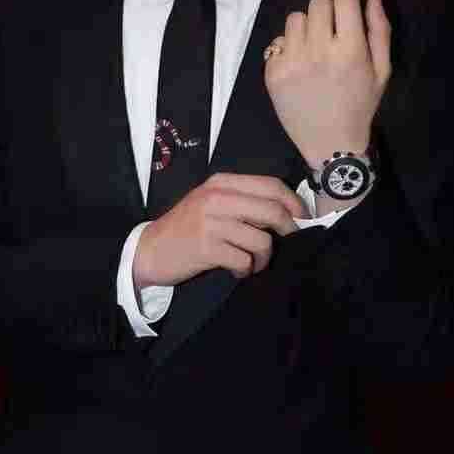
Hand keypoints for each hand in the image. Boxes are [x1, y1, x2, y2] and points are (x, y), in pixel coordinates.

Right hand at [133, 173, 305, 288]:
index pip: (270, 185)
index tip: (302, 218)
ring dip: (263, 258)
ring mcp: (211, 222)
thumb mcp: (211, 203)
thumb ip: (242, 201)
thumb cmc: (186, 228)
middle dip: (288, 230)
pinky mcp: (207, 247)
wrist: (150, 249)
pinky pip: (244, 261)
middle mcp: (217, 197)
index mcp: (221, 183)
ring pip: (262, 240)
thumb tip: (286, 211)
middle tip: (289, 243)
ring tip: (252, 263)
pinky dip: (245, 270)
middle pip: (272, 210)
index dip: (294, 202)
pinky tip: (236, 271)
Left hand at [263, 0, 391, 166]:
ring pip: (295, 19)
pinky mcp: (272, 72)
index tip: (347, 4)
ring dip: (307, 28)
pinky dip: (289, 48)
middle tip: (332, 33)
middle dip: (327, 12)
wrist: (330, 143)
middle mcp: (318, 51)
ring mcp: (292, 62)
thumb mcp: (381, 70)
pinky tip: (300, 67)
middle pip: (317, 3)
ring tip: (314, 50)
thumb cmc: (360, 105)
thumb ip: (379, 30)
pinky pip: (278, 41)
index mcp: (350, 49)